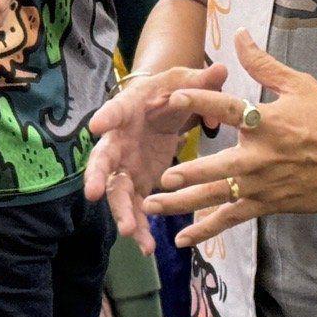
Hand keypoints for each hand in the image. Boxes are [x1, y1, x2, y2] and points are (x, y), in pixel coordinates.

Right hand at [85, 61, 229, 249]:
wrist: (160, 103)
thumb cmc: (169, 89)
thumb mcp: (185, 79)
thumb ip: (201, 79)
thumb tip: (220, 70)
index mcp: (128, 109)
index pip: (114, 110)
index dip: (106, 118)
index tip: (97, 127)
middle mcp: (119, 138)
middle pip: (103, 159)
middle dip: (99, 177)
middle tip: (96, 194)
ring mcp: (125, 163)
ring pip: (117, 190)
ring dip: (122, 211)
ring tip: (131, 233)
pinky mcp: (137, 180)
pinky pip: (134, 205)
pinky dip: (139, 226)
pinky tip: (147, 247)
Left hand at [141, 32, 316, 247]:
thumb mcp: (300, 85)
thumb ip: (263, 64)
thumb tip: (239, 35)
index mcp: (267, 123)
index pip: (226, 109)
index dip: (198, 101)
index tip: (171, 97)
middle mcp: (260, 157)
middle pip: (213, 166)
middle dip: (183, 173)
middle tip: (157, 176)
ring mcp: (262, 185)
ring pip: (215, 197)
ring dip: (181, 204)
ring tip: (152, 207)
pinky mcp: (267, 204)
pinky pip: (231, 219)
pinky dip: (206, 230)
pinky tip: (183, 239)